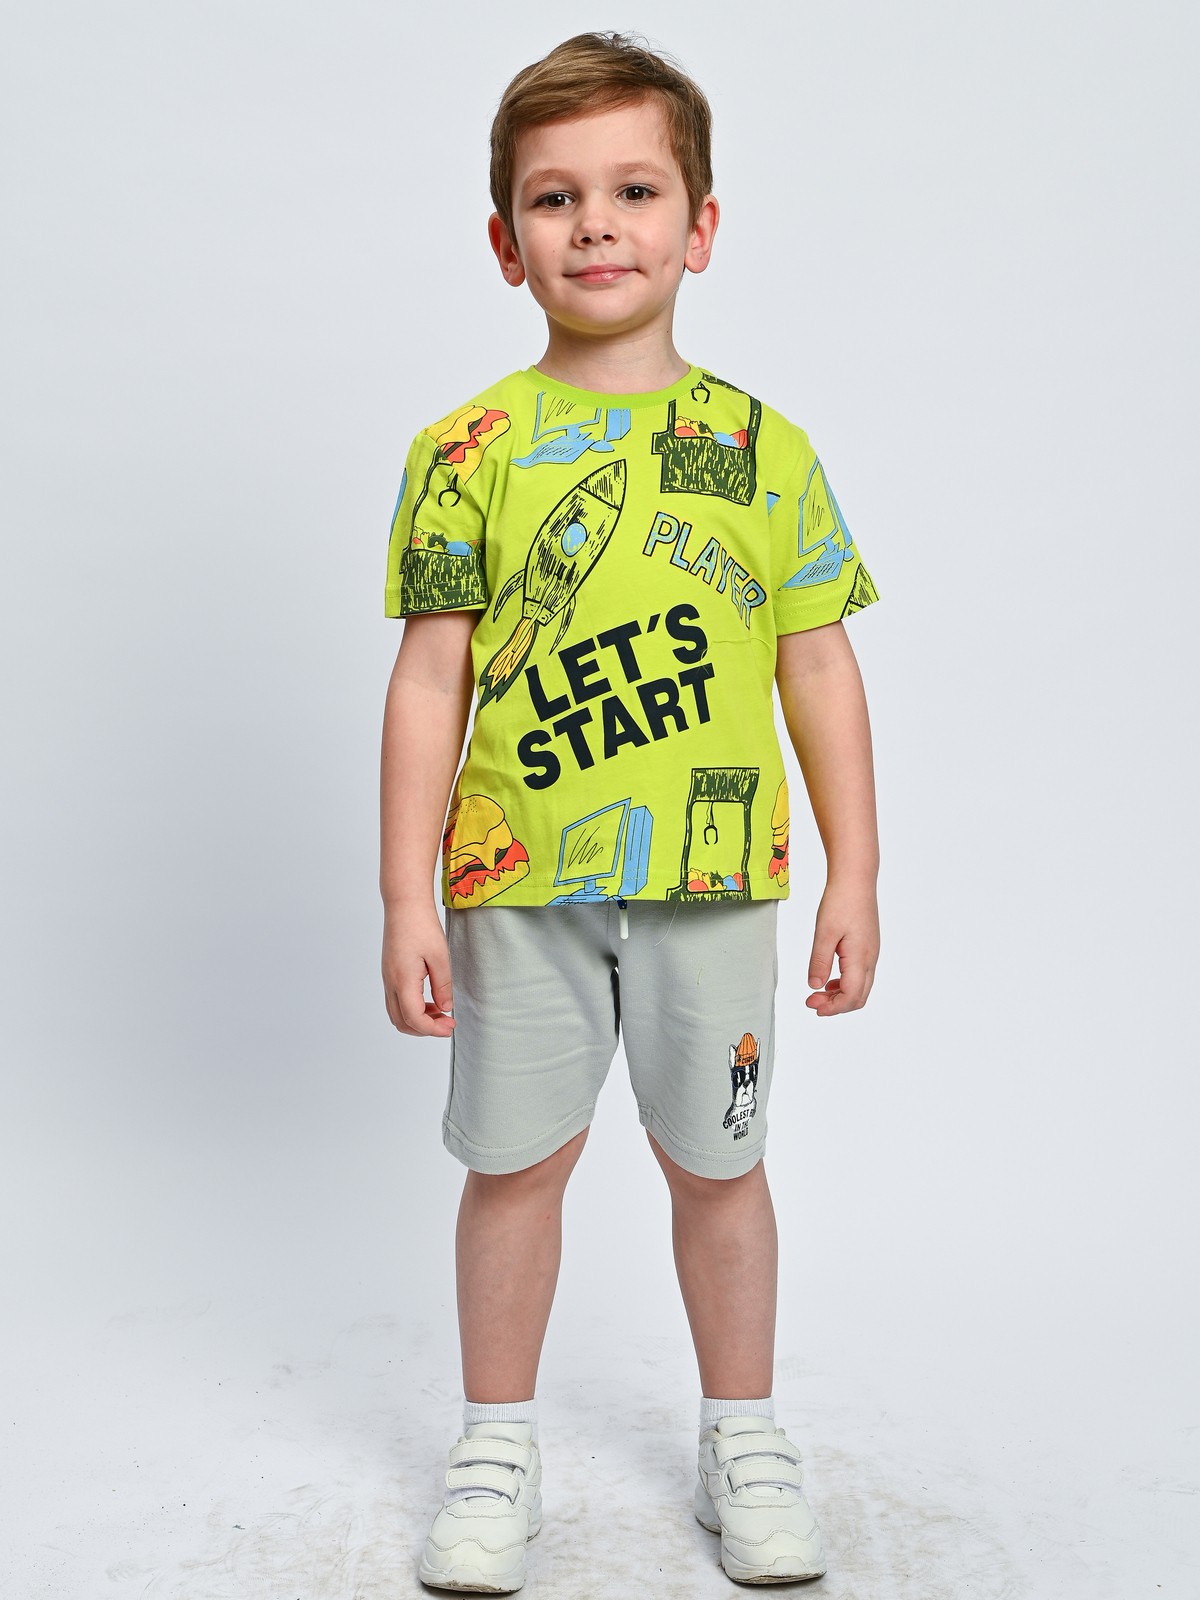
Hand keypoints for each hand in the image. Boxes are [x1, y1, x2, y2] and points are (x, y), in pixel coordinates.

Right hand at [382, 902, 454, 1036]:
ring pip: (397, 1013)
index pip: (414, 1019)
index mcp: (403, 981)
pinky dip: (412, 1008)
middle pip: (401, 1022)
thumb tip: (445, 1008)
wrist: (404, 904)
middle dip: (424, 1029)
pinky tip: (430, 1000)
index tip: (450, 1027)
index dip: (433, 1029)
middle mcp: (390, 983)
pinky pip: (396, 1001)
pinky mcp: (389, 973)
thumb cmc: (422, 926)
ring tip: (440, 1012)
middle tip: (447, 1024)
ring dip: (417, 1020)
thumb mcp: (440, 957)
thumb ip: (443, 986)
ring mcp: (387, 978)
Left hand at [806, 878, 878, 1016]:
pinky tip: (829, 978)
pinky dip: (845, 983)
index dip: (832, 1007)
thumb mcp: (824, 933)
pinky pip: (860, 974)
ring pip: (861, 986)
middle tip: (811, 1002)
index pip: (850, 996)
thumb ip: (820, 962)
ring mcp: (871, 953)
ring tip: (817, 992)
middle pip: (859, 996)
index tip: (812, 1005)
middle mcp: (870, 959)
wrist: (856, 879)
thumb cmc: (841, 902)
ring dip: (840, 995)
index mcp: (860, 957)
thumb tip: (815, 986)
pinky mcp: (868, 946)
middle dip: (836, 1005)